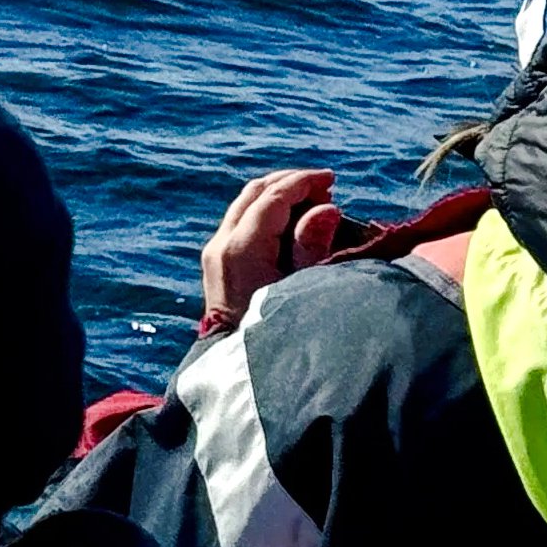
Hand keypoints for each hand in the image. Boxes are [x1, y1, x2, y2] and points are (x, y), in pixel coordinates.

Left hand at [201, 168, 342, 323]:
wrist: (238, 367)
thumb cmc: (279, 330)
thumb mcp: (304, 289)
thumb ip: (313, 246)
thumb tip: (327, 207)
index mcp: (242, 248)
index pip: (273, 197)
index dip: (303, 182)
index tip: (332, 179)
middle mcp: (221, 243)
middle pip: (254, 193)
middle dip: (290, 183)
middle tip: (325, 189)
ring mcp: (214, 251)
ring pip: (244, 203)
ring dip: (277, 194)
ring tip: (313, 201)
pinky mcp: (215, 261)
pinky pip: (239, 219)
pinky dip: (265, 209)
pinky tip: (291, 219)